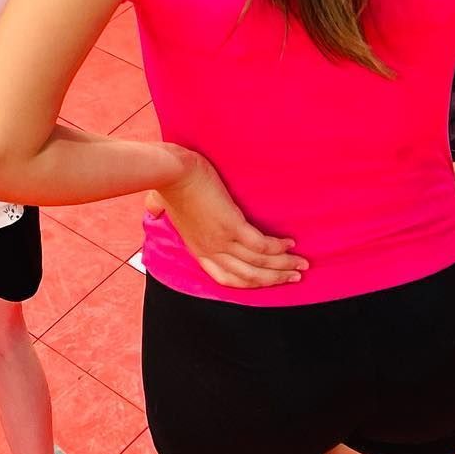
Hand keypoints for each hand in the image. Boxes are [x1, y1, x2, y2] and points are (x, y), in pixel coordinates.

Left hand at [151, 149, 306, 289]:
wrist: (170, 171)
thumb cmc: (167, 182)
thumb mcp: (162, 203)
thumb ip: (159, 208)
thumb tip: (153, 208)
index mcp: (198, 249)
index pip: (229, 278)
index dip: (252, 283)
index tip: (269, 280)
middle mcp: (212, 250)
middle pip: (250, 276)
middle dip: (276, 278)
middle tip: (296, 277)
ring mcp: (222, 241)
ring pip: (260, 264)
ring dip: (284, 266)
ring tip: (302, 265)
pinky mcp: (231, 226)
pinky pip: (261, 245)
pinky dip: (278, 248)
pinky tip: (290, 244)